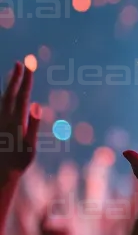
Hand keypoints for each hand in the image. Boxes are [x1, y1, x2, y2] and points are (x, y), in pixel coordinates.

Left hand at [0, 61, 39, 184]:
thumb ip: (33, 124)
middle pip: (10, 93)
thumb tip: (37, 105)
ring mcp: (0, 121)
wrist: (0, 172)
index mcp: (16, 121)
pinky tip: (8, 93)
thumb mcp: (30, 146)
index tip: (29, 65)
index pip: (22, 95)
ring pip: (3, 98)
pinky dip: (6, 96)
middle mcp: (5, 118)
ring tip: (13, 72)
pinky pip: (1, 105)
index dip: (26, 80)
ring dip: (9, 84)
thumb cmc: (18, 161)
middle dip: (16, 77)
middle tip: (20, 62)